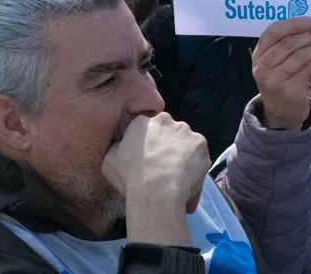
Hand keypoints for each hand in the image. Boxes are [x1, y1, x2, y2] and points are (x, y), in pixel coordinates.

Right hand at [102, 113, 209, 244]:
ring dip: (182, 155)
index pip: (145, 127)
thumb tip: (122, 147)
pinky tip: (187, 185)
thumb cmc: (130, 176)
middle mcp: (166, 120)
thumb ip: (118, 148)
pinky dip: (195, 168)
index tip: (147, 158)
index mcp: (142, 121)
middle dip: (166, 146)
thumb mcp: (109, 160)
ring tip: (176, 179)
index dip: (147, 143)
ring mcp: (186, 131)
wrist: (156, 191)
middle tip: (162, 168)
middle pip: (167, 132)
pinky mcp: (202, 144)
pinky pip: (198, 156)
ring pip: (185, 143)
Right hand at [252, 17, 310, 129]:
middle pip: (288, 43)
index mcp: (258, 55)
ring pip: (299, 56)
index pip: (273, 32)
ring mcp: (274, 80)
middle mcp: (262, 67)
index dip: (293, 24)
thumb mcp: (274, 63)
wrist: (280, 112)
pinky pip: (307, 70)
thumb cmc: (280, 80)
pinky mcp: (289, 91)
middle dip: (310, 35)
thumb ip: (284, 45)